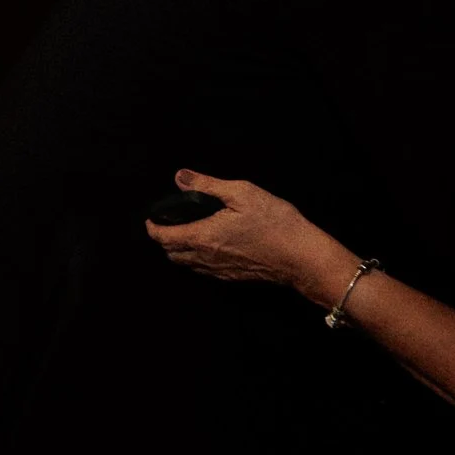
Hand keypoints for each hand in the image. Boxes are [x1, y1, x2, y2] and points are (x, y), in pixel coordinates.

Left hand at [145, 170, 351, 302]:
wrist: (303, 257)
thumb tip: (181, 177)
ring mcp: (220, 271)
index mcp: (203, 237)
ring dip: (180, 252)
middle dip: (164, 240)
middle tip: (168, 225)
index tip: (152, 219)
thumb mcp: (241, 193)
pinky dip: (197, 260)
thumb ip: (207, 185)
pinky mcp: (234, 278)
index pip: (164, 237)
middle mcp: (206, 258)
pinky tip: (209, 248)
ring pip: (188, 265)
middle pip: (172, 254)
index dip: (153, 228)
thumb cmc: (275, 223)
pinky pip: (205, 271)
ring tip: (186, 235)